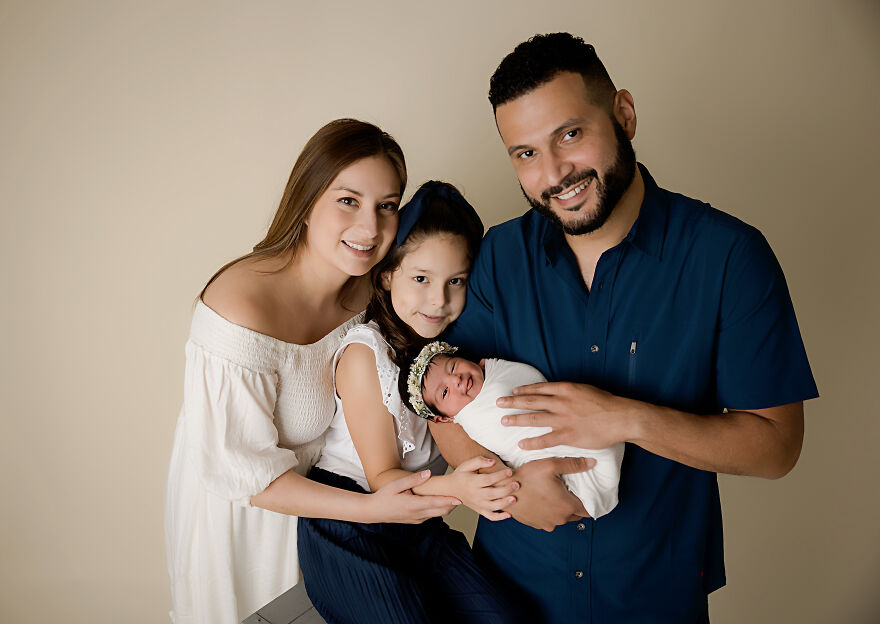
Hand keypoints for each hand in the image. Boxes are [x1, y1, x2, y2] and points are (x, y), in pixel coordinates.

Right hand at [367, 471, 460, 523]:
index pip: (435, 503)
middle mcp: (417, 515)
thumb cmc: (383, 496)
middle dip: (452, 504)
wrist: (373, 512)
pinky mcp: (415, 521)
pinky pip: (430, 515)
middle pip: (440, 511)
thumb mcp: (396, 485)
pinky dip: (438, 509)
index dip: (448, 501)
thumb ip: (413, 480)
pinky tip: (440, 502)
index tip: (460, 499)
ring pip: (437, 514)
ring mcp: (416, 519)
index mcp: (413, 505)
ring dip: (446, 507)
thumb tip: (428, 474)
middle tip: (462, 494)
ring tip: (454, 496)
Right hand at [445, 456, 517, 520]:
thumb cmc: (461, 475)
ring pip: (493, 506)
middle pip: (492, 494)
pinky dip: (500, 517)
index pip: (488, 479)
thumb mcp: (466, 465)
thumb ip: (479, 461)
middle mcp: (475, 494)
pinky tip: (509, 514)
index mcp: (472, 482)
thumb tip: (493, 462)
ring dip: (505, 503)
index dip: (500, 476)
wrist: (451, 488)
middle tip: (516, 484)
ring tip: (514, 498)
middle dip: (506, 490)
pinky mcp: (479, 510)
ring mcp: (478, 504)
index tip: (510, 472)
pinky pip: (490, 516)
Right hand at [498, 457, 593, 530]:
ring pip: (561, 518)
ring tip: (554, 496)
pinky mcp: (536, 524)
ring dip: (561, 510)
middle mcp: (559, 519)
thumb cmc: (527, 477)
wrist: (504, 489)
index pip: (589, 510)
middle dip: (575, 505)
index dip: (590, 502)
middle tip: (569, 492)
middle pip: (576, 515)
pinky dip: (549, 513)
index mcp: (567, 506)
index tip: (586, 494)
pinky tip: (543, 501)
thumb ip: (573, 464)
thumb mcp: (551, 465)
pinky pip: (548, 520)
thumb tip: (592, 463)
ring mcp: (547, 523)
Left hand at [499, 381, 633, 449]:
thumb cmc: (606, 403)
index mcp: (566, 389)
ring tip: (504, 420)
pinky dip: (532, 442)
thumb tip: (558, 393)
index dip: (524, 390)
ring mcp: (563, 419)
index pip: (539, 388)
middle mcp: (561, 402)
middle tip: (499, 403)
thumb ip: (569, 393)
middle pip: (531, 401)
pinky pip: (545, 439)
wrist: (621, 417)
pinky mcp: (568, 435)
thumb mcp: (585, 390)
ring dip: (517, 419)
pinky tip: (521, 443)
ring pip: (534, 418)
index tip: (513, 391)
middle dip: (513, 402)